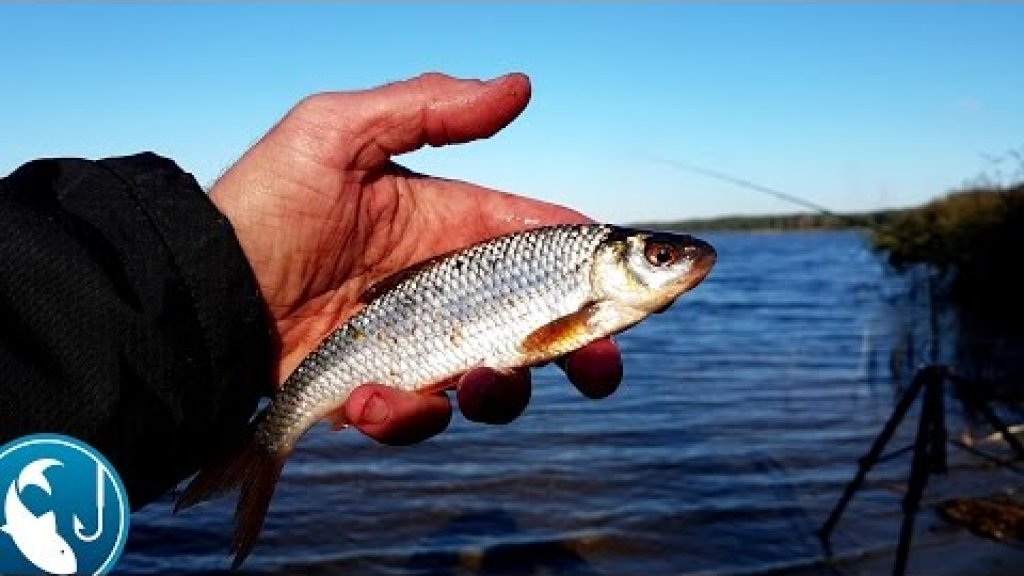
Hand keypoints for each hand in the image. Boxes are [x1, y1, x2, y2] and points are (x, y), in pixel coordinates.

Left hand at [209, 72, 622, 444]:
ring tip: (474, 382)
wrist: (198, 288)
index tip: (632, 288)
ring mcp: (413, 344)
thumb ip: (427, 109)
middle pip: (538, 324)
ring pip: (491, 382)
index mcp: (449, 224)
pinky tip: (371, 396)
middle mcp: (443, 288)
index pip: (541, 240)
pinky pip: (415, 416)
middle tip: (602, 369)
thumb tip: (520, 87)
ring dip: (500, 393)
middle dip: (581, 349)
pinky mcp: (375, 390)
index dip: (592, 263)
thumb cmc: (264, 203)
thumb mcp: (336, 132)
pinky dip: (407, 415)